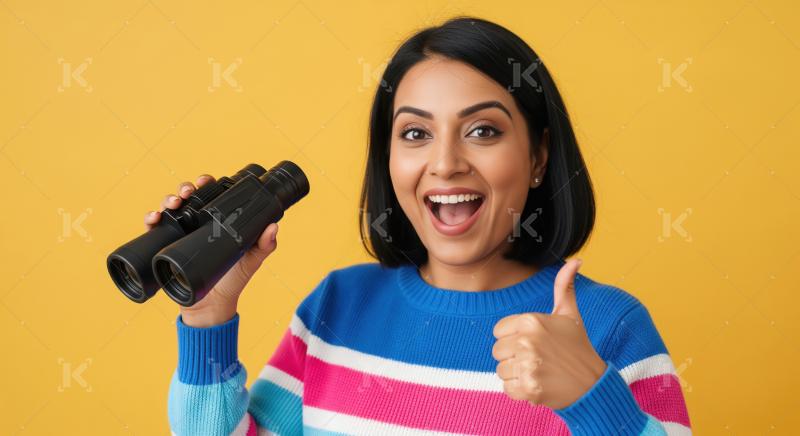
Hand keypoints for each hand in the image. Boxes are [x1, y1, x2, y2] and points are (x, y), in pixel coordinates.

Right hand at [144, 175, 279, 326]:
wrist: (212, 306)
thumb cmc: (233, 280)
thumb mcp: (251, 261)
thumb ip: (263, 245)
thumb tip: (273, 227)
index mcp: (217, 221)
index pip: (211, 195)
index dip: (207, 184)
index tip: (206, 181)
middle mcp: (197, 223)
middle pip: (188, 197)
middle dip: (185, 188)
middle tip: (188, 191)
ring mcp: (180, 233)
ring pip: (170, 209)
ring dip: (168, 200)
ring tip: (173, 203)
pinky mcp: (166, 246)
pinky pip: (155, 229)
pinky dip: (151, 219)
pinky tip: (154, 218)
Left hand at [492, 259, 606, 409]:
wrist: (593, 384)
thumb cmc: (578, 347)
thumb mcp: (570, 314)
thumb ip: (564, 286)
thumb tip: (576, 260)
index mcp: (531, 320)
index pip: (498, 331)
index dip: (512, 338)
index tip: (533, 343)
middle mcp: (527, 341)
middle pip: (497, 351)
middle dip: (513, 357)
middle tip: (537, 359)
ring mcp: (528, 365)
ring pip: (501, 370)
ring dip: (516, 374)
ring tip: (538, 371)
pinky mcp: (528, 388)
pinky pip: (506, 388)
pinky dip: (519, 390)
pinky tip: (537, 384)